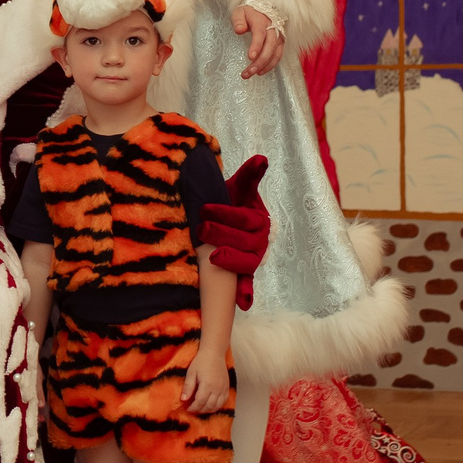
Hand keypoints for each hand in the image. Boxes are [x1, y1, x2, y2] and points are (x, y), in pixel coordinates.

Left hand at [183, 345, 231, 414]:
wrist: (214, 353)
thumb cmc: (201, 361)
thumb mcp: (191, 373)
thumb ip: (188, 387)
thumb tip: (183, 399)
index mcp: (207, 385)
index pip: (200, 402)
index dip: (193, 407)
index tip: (188, 409)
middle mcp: (217, 388)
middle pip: (209, 406)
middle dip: (200, 410)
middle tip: (193, 409)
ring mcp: (223, 388)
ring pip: (217, 406)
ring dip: (209, 409)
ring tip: (201, 408)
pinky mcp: (227, 387)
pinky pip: (224, 401)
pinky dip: (217, 406)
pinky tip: (211, 405)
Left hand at [201, 155, 267, 310]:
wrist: (222, 219)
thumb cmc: (228, 202)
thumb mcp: (236, 188)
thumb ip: (249, 176)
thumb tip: (262, 159)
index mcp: (259, 220)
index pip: (245, 219)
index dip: (226, 214)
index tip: (205, 209)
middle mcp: (259, 242)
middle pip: (245, 243)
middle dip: (223, 235)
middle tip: (201, 229)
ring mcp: (252, 259)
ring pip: (246, 264)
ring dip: (231, 262)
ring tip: (212, 259)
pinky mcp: (242, 274)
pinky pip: (247, 285)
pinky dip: (246, 293)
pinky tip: (242, 303)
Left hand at [231, 4, 283, 77]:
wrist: (261, 10)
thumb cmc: (249, 13)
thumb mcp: (239, 12)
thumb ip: (238, 21)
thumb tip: (239, 30)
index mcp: (261, 20)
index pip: (260, 33)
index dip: (256, 46)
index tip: (250, 56)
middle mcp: (273, 28)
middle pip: (269, 46)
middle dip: (260, 61)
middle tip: (249, 71)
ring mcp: (278, 36)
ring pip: (275, 53)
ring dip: (265, 66)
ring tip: (252, 74)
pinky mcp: (280, 43)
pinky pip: (278, 56)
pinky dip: (270, 65)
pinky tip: (260, 71)